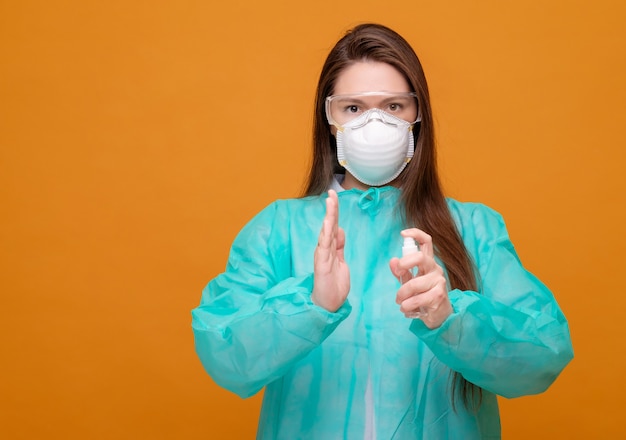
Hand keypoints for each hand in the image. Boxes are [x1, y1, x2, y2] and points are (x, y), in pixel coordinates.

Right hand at [311, 190, 349, 311]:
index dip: (334, 211)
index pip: (333, 226)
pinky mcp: (322, 264)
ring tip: (330, 202)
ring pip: (325, 232)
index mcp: (331, 248)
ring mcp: (322, 256)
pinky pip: (324, 246)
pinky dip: (326, 234)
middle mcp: (324, 249)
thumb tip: (341, 230)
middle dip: (331, 209)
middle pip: (329, 225)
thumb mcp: (341, 262)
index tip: (335, 196)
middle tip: (332, 193)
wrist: (328, 305)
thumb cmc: (334, 285)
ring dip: (328, 217)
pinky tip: (328, 223)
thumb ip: (339, 246)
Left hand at [389, 228, 451, 327]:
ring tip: (400, 301)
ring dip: (402, 295)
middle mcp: (435, 269)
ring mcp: (439, 282)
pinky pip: (416, 299)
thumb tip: (392, 260)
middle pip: (421, 257)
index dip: (416, 234)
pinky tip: (406, 309)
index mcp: (428, 263)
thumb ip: (401, 271)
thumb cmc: (422, 296)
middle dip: (405, 264)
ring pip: (414, 284)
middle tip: (398, 274)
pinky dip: (406, 306)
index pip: (426, 242)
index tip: (403, 233)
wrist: (438, 316)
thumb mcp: (409, 282)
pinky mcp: (438, 296)